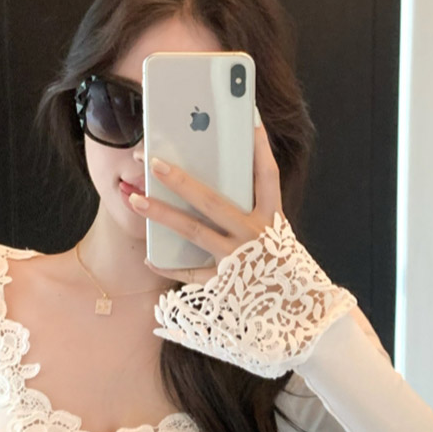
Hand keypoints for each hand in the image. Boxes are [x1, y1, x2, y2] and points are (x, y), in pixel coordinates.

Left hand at [129, 119, 285, 284]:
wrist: (297, 314)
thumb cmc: (283, 272)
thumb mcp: (278, 238)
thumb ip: (255, 215)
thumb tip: (225, 189)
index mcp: (272, 220)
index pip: (266, 175)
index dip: (259, 147)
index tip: (248, 118)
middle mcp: (254, 235)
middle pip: (211, 200)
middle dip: (180, 179)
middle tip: (152, 161)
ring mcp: (237, 260)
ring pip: (193, 231)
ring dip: (161, 213)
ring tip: (135, 198)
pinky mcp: (225, 285)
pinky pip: (190, 272)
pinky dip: (169, 266)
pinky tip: (150, 256)